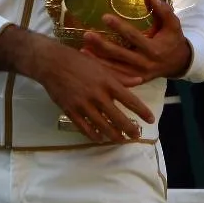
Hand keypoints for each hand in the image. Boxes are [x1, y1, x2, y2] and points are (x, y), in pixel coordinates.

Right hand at [32, 38, 156, 142]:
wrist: (52, 63)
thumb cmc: (80, 62)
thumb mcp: (102, 66)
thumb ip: (121, 76)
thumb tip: (140, 80)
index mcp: (108, 82)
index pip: (130, 100)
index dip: (142, 111)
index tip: (151, 120)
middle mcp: (97, 95)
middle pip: (117, 117)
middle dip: (129, 129)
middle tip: (136, 136)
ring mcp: (83, 104)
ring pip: (102, 125)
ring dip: (113, 135)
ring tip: (121, 140)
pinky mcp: (70, 110)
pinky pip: (84, 127)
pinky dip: (93, 135)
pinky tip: (100, 139)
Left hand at [80, 0, 194, 84]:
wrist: (179, 63)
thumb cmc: (174, 40)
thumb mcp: (173, 24)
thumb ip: (163, 11)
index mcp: (154, 48)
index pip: (133, 36)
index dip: (119, 27)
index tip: (104, 17)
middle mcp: (145, 63)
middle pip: (120, 54)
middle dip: (102, 45)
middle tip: (87, 35)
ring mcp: (138, 74)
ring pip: (115, 68)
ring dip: (98, 60)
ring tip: (83, 50)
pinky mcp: (135, 80)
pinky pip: (116, 77)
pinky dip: (103, 71)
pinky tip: (90, 64)